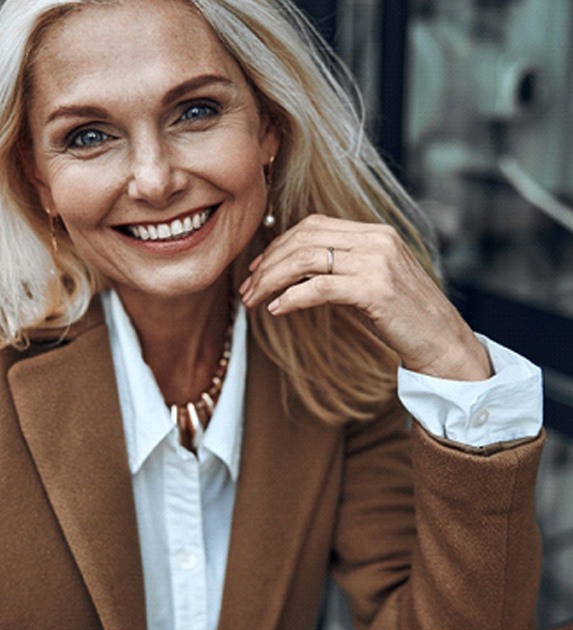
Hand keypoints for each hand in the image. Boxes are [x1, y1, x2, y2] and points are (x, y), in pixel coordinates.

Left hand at [239, 215, 490, 380]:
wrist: (443, 343)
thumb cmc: (402, 318)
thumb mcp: (367, 284)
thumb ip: (336, 271)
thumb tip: (289, 275)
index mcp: (374, 233)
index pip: (313, 226)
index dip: (278, 245)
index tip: (257, 268)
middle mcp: (376, 240)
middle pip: (304, 239)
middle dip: (268, 264)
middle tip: (247, 290)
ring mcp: (378, 262)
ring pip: (306, 260)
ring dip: (272, 281)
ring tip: (254, 301)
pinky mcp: (376, 290)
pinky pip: (320, 287)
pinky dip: (292, 298)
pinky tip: (277, 310)